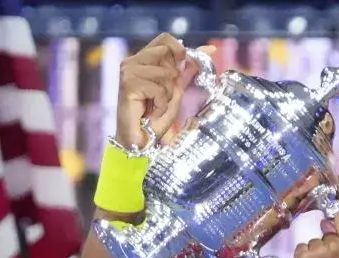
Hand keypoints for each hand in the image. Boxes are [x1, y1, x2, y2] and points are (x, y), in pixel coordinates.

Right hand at [115, 34, 215, 148]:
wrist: (140, 138)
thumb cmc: (155, 116)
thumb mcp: (177, 88)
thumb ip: (189, 68)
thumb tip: (210, 49)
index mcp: (143, 59)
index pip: (164, 39)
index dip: (179, 49)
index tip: (183, 63)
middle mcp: (132, 61)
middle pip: (166, 53)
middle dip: (172, 77)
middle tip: (161, 95)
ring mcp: (128, 71)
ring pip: (165, 73)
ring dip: (167, 93)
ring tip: (155, 105)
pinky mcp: (128, 84)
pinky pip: (159, 89)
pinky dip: (161, 103)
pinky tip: (151, 111)